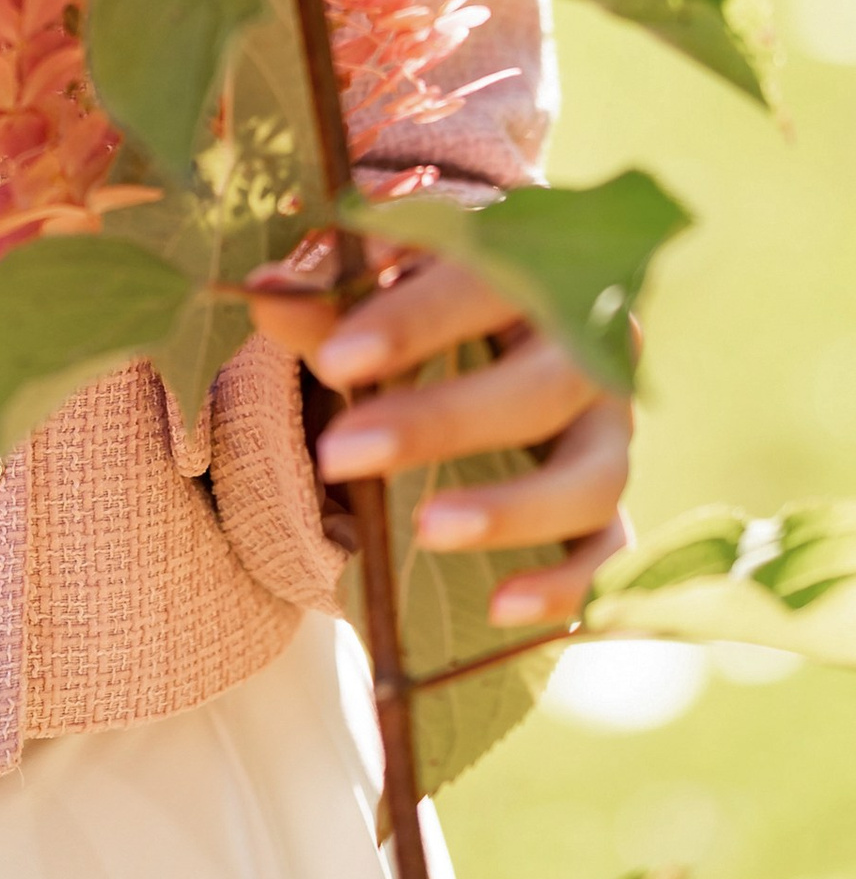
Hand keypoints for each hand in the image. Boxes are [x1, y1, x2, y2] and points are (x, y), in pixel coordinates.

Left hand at [247, 234, 632, 628]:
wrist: (478, 347)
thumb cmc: (414, 304)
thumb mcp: (374, 296)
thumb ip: (328, 301)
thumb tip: (266, 296)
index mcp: (534, 272)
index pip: (485, 282)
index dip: (414, 320)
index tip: (337, 360)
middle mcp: (588, 351)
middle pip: (541, 386)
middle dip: (442, 422)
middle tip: (340, 453)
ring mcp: (610, 432)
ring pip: (592, 477)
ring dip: (513, 507)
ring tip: (425, 529)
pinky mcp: (610, 505)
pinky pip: (610, 553)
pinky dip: (566, 583)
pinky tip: (500, 606)